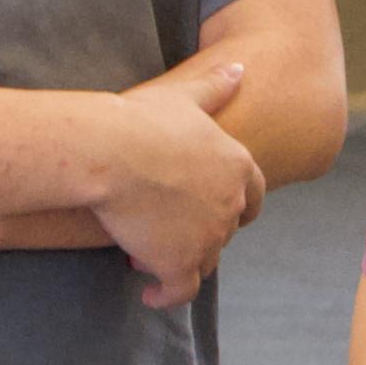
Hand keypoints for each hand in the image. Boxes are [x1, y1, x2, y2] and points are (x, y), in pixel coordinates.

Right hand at [90, 77, 264, 300]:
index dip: (238, 206)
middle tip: (170, 230)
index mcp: (237, 165)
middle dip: (202, 232)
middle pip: (225, 229)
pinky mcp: (179, 263)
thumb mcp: (184, 97)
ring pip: (204, 260)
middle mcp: (231, 204)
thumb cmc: (141, 120)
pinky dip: (167, 295)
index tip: (218, 212)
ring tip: (151, 255)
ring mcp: (208, 237)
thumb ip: (215, 87)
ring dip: (183, 260)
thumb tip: (241, 69)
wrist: (112, 153)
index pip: (253, 195)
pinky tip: (150, 293)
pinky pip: (180, 290)